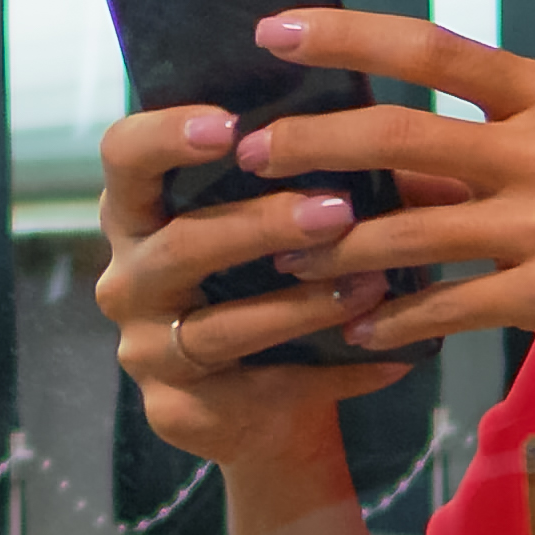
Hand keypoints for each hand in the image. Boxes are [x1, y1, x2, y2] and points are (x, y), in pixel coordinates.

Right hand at [92, 95, 445, 460]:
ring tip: (374, 284)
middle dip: (261, 225)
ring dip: (305, 304)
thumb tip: (411, 148)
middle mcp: (128, 278)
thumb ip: (318, 183)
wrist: (268, 410)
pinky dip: (335, 372)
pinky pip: (265, 387)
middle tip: (337, 212)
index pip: (123, 155)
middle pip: (178, 245)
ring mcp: (146, 350)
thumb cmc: (270, 290)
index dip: (168, 135)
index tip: (233, 125)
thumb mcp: (277, 230)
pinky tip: (388, 357)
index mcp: (138, 213)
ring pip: (222, 326)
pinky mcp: (177, 409)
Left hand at [225, 8, 534, 429]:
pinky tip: (360, 334)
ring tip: (280, 256)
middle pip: (399, 134)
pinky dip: (399, 321)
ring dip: (337, 246)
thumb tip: (411, 151)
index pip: (431, 48)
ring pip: (412, 230)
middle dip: (313, 141)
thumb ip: (509, 139)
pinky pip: (454, 308)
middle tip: (248, 148)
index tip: (274, 27)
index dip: (345, 35)